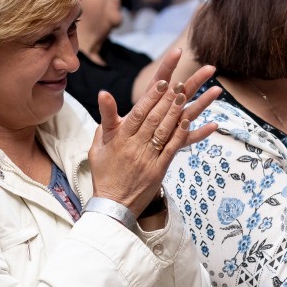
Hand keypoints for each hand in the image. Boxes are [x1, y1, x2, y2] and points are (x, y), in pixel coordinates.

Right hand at [90, 48, 219, 214]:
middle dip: (168, 99)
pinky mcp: (158, 170)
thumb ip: (105, 119)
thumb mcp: (98, 146)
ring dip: (176, 111)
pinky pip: (172, 149)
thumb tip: (103, 94)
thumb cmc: (105, 173)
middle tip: (181, 83)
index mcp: (120, 138)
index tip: (164, 82)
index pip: (138, 112)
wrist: (113, 205)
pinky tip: (189, 121)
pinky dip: (181, 134)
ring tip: (186, 96)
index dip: (152, 96)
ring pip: (164, 130)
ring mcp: (148, 158)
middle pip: (154, 118)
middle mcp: (134, 146)